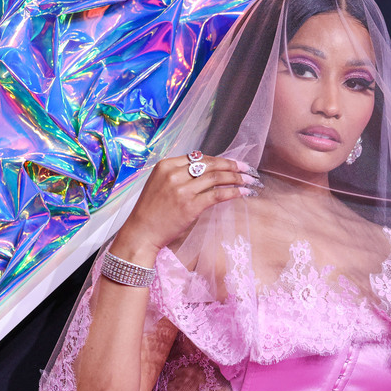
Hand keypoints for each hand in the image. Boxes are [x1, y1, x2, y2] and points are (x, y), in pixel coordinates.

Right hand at [110, 154, 260, 265]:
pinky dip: (233, 192)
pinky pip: (217, 195)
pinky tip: (243, 193)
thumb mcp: (160, 184)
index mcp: (166, 165)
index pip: (199, 157)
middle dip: (232, 165)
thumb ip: (180, 174)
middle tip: (247, 168)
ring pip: (216, 178)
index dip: (219, 159)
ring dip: (237, 178)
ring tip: (250, 180)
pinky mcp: (190, 205)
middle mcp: (174, 174)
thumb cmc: (151, 211)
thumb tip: (207, 171)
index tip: (233, 163)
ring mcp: (182, 189)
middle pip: (210, 164)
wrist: (141, 233)